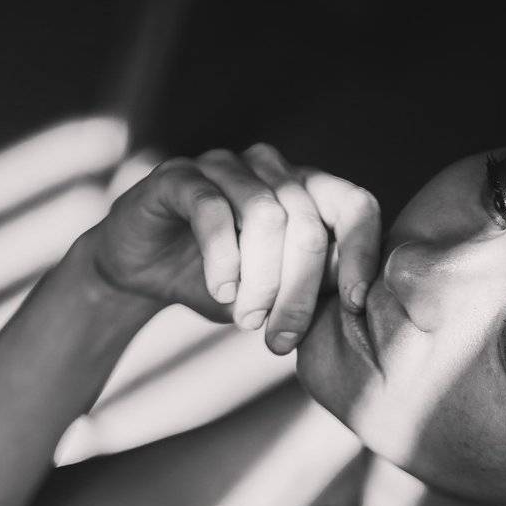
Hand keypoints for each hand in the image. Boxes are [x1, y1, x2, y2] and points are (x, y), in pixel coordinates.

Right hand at [89, 144, 381, 353]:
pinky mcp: (178, 177)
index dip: (362, 253)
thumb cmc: (219, 285)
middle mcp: (270, 168)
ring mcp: (224, 166)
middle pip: (307, 222)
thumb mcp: (275, 296)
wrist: (142, 276)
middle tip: (280, 340)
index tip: (355, 305)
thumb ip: (313, 290)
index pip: (355, 205)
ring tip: (246, 320)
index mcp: (304, 190)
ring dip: (260, 280)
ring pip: (265, 214)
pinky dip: (222, 258)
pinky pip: (213, 209)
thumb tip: (356, 303)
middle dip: (298, 291)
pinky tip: (219, 292)